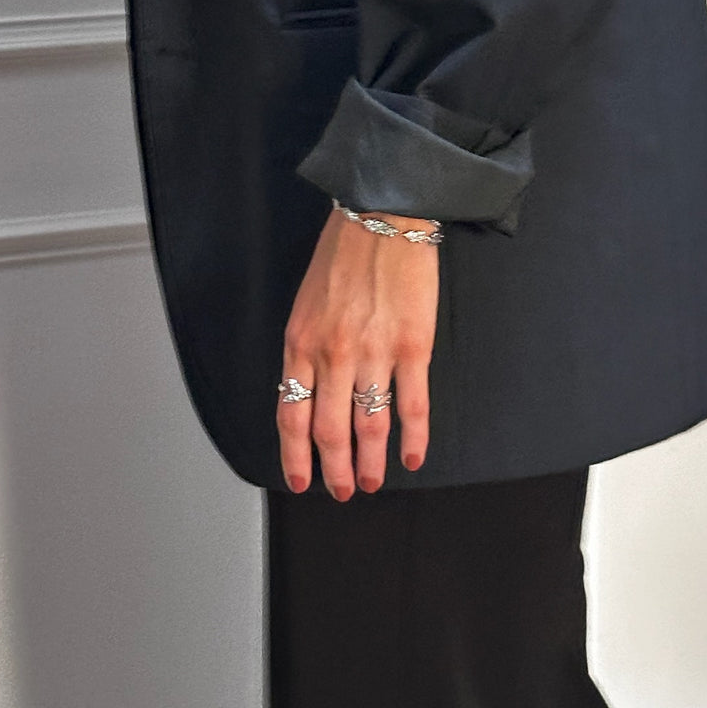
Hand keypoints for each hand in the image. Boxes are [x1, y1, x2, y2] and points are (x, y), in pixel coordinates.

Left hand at [278, 206, 439, 499]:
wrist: (383, 215)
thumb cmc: (342, 253)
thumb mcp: (306, 303)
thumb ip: (307, 350)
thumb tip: (312, 393)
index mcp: (301, 343)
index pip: (292, 415)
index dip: (296, 456)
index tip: (301, 481)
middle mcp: (333, 355)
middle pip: (330, 431)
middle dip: (334, 470)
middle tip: (341, 492)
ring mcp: (374, 353)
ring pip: (370, 426)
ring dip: (370, 463)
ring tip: (371, 483)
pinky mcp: (413, 346)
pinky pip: (412, 405)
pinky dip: (414, 438)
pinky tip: (413, 457)